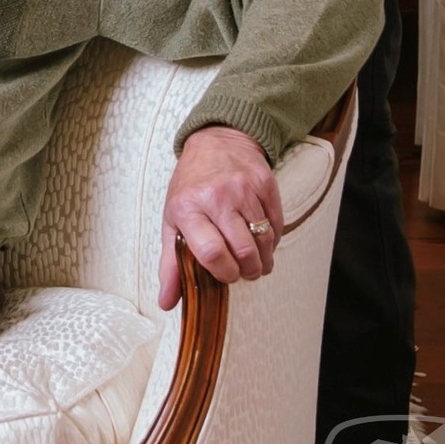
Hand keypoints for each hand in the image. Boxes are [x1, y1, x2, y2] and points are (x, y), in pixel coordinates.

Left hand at [158, 126, 282, 308]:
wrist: (216, 142)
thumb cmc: (191, 186)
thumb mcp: (173, 220)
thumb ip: (171, 263)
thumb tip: (167, 302)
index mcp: (188, 208)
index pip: (212, 253)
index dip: (225, 273)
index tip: (227, 276)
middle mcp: (216, 197)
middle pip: (243, 251)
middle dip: (248, 271)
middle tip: (244, 271)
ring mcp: (243, 188)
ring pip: (264, 240)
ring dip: (263, 259)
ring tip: (255, 260)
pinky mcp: (265, 183)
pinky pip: (277, 224)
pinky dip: (273, 239)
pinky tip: (263, 239)